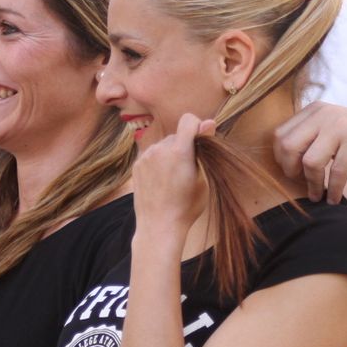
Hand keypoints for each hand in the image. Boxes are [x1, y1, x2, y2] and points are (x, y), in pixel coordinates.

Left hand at [131, 113, 212, 236]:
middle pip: (176, 136)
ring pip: (163, 146)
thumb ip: (203, 148)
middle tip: (187, 171)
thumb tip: (209, 122)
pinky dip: (158, 163)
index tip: (200, 143)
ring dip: (169, 155)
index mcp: (180, 151)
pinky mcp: (137, 165)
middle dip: (183, 147)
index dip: (197, 127)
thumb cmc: (186, 207)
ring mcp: (146, 157)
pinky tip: (161, 182)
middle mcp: (160, 149)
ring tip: (172, 179)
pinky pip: (151, 155)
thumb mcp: (203, 179)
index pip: (189, 120)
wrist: (159, 226)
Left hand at [273, 102, 346, 202]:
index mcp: (315, 110)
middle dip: (291, 171)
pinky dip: (333, 190)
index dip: (281, 159)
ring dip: (312, 184)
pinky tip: (333, 198)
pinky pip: (336, 172)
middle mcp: (325, 114)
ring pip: (310, 161)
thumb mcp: (332, 131)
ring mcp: (341, 127)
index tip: (292, 173)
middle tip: (302, 184)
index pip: (280, 135)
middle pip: (288, 146)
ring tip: (317, 194)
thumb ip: (309, 137)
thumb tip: (282, 162)